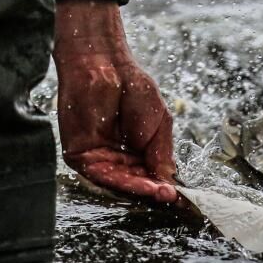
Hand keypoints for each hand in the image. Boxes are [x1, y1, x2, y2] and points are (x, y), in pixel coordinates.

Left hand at [53, 0, 177, 204]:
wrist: (104, 64)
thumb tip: (169, 183)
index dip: (166, 187)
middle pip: (136, 184)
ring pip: (120, 183)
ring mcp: (97, 158)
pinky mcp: (79, 156)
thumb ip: (161, 155)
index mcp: (135, 153)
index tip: (183, 198)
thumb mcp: (159, 125)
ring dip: (141, 190)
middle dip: (155, 192)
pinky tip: (143, 183)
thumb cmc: (133, 88)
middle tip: (173, 198)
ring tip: (162, 193)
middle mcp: (115, 159)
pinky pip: (102, 175)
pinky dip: (123, 181)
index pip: (151, 177)